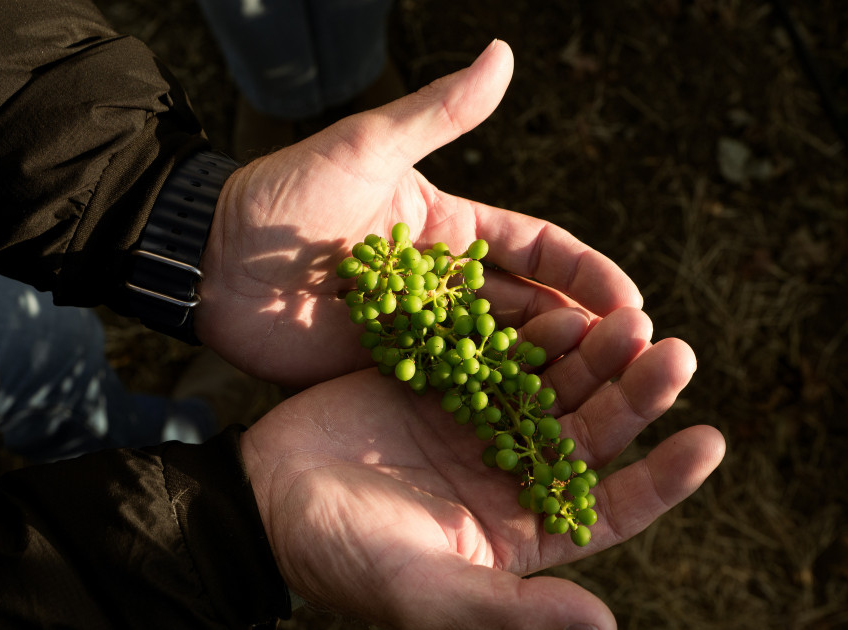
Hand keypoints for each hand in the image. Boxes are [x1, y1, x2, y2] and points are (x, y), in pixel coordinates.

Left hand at [195, 40, 641, 385]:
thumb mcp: (367, 145)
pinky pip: (453, 386)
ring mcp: (421, 329)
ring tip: (601, 401)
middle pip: (530, 306)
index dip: (585, 273)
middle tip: (634, 360)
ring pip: (499, 352)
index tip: (629, 300)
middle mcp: (445, 280)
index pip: (538, 248)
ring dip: (547, 372)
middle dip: (583, 330)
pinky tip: (530, 429)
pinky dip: (491, 403)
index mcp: (449, 225)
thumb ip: (438, 114)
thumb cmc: (285, 195)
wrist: (213, 262)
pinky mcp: (392, 369)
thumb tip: (503, 53)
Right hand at [240, 307, 724, 629]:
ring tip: (630, 318)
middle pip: (593, 433)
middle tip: (675, 353)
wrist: (266, 498)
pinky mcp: (445, 381)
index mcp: (522, 531)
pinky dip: (530, 331)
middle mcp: (512, 475)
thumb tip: (605, 627)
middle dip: (636, 395)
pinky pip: (501, 351)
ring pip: (555, 385)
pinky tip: (561, 305)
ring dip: (595, 354)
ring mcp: (480, 424)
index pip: (611, 507)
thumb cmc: (342, 558)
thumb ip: (511, 612)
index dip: (664, 478)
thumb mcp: (425, 590)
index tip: (709, 439)